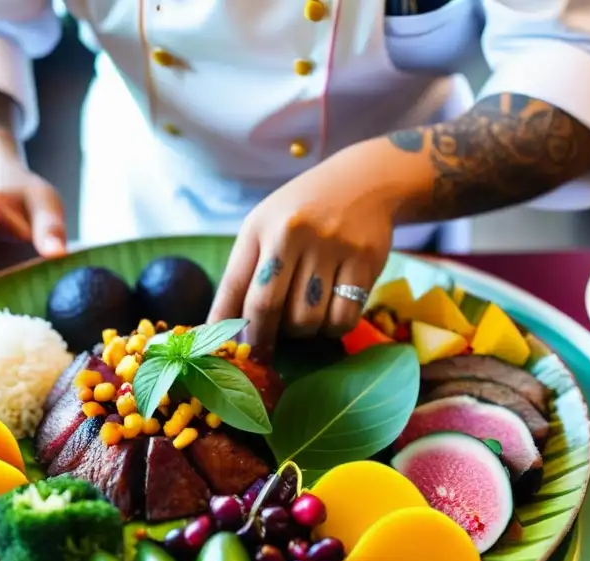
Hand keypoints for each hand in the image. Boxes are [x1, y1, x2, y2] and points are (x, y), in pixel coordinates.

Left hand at [208, 145, 396, 351]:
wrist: (364, 181)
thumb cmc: (304, 213)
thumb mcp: (266, 228)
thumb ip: (246, 272)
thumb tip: (223, 327)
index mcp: (260, 226)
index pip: (234, 285)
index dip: (226, 324)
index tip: (225, 349)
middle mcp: (292, 233)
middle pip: (268, 307)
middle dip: (261, 338)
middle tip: (264, 350)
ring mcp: (331, 246)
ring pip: (307, 319)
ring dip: (302, 332)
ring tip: (303, 319)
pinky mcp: (365, 261)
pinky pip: (343, 318)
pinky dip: (332, 329)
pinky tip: (330, 315)